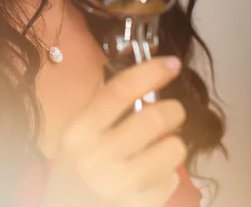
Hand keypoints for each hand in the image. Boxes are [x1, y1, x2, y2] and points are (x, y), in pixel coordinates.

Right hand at [43, 56, 185, 206]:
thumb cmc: (77, 169)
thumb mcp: (80, 134)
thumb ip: (108, 107)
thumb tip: (151, 75)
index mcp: (79, 131)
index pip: (119, 91)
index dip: (150, 72)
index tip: (172, 63)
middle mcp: (95, 158)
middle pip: (152, 119)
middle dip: (173, 110)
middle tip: (173, 112)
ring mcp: (117, 187)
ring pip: (171, 149)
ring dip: (174, 143)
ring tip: (163, 145)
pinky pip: (171, 180)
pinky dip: (168, 173)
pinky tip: (153, 174)